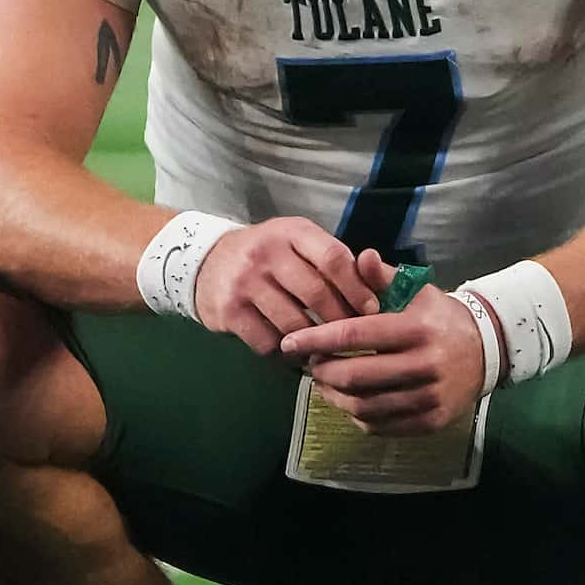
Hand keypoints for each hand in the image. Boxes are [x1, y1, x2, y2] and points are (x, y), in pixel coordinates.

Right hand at [192, 218, 379, 352]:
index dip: (357, 287)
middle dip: (340, 320)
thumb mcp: (298, 243)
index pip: (334, 258)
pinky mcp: (229, 311)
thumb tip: (378, 289)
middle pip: (316, 294)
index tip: (371, 309)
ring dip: (313, 342)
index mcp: (292, 231)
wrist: (206, 261)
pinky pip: (268, 342)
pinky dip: (285, 353)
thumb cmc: (268, 255)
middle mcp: (267, 253)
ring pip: (294, 324)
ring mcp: (245, 282)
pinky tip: (292, 350)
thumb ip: (334, 261)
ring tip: (324, 348)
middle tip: (351, 336)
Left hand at [278, 279, 486, 435]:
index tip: (290, 342)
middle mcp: (425, 365)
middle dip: (322, 371)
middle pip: (355, 376)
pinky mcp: (431, 421)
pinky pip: (380, 425)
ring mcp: (430, 397)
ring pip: (364, 405)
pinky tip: (350, 400)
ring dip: (334, 396)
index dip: (316, 340)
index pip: (355, 335)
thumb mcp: (417, 291)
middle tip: (309, 364)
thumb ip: (383, 276)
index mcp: (417, 329)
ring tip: (324, 383)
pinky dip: (356, 414)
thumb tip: (359, 256)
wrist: (487, 350)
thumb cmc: (440, 318)